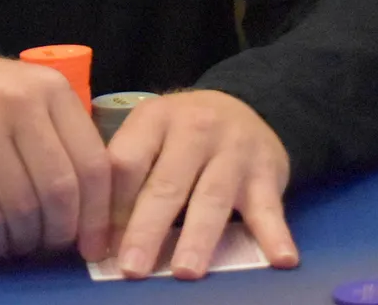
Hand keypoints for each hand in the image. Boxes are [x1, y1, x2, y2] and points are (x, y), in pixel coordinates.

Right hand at [0, 52, 110, 261]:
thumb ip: (65, 137)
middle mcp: (20, 103)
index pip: (93, 163)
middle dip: (61, 232)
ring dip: (26, 240)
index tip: (94, 244)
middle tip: (52, 247)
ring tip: (22, 245)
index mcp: (51, 89)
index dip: (98, 214)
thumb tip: (97, 211)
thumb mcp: (32, 96)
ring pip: (23, 207)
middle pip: (60, 190)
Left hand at [107, 90, 297, 279]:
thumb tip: (100, 240)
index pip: (126, 163)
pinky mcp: (267, 170)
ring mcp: (234, 149)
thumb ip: (128, 177)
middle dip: (147, 229)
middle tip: (132, 268)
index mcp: (154, 119)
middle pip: (167, 183)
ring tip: (185, 271)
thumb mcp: (150, 135)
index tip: (97, 249)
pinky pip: (270, 206)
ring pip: (213, 197)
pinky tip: (280, 259)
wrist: (244, 106)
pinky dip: (275, 234)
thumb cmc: (182, 134)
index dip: (109, 208)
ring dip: (198, 237)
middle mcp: (194, 129)